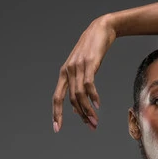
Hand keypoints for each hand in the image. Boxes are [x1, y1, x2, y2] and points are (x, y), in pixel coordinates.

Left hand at [52, 16, 115, 132]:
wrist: (100, 29)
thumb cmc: (91, 52)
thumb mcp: (81, 70)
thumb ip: (76, 88)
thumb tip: (75, 110)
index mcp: (63, 74)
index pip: (56, 98)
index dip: (56, 114)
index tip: (57, 129)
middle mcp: (68, 71)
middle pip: (71, 100)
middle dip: (81, 116)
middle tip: (91, 127)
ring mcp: (78, 67)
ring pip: (80, 95)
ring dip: (88, 110)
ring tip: (96, 121)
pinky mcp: (89, 63)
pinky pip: (89, 85)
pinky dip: (93, 96)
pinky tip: (98, 104)